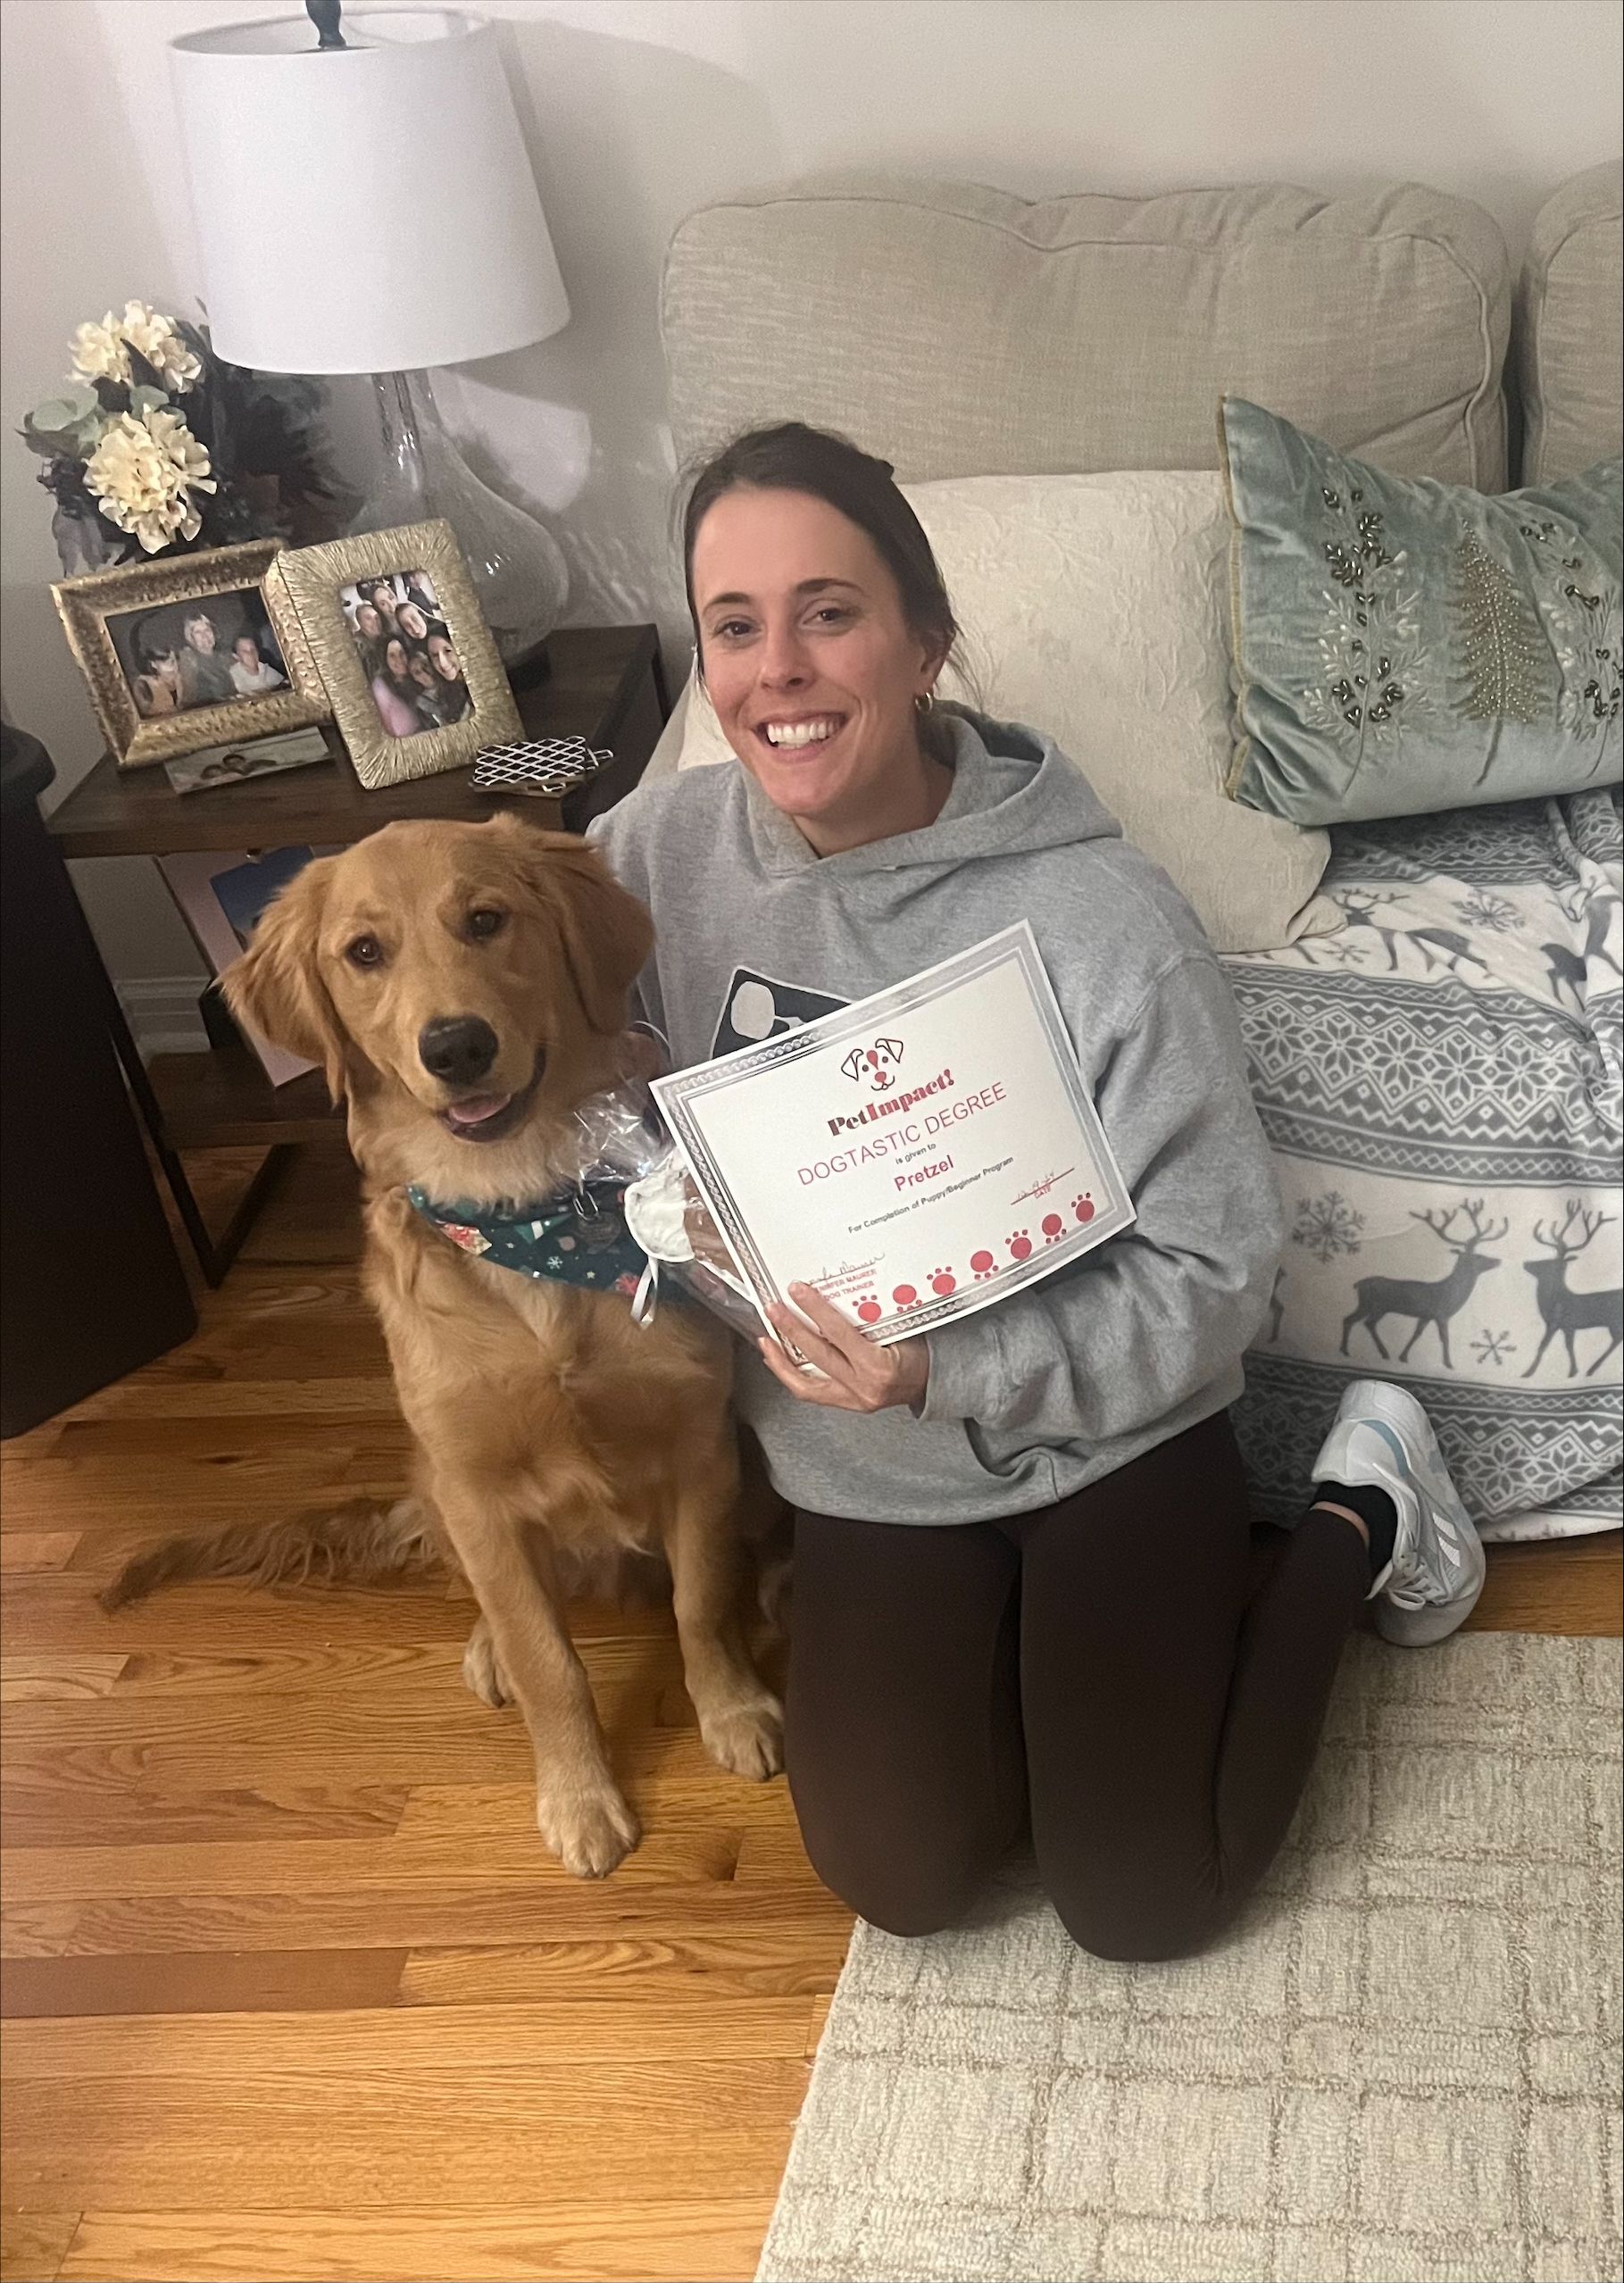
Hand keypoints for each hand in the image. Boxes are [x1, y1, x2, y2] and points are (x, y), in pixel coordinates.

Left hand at [759, 1282, 929, 1413]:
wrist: (932, 1381)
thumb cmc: (920, 1352)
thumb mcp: (901, 1329)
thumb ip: (870, 1318)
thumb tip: (833, 1292)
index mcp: (880, 1366)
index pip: (839, 1333)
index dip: (815, 1309)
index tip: (798, 1290)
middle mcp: (864, 1387)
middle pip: (818, 1355)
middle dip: (791, 1329)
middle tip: (774, 1308)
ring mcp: (854, 1401)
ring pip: (805, 1384)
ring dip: (781, 1361)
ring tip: (766, 1340)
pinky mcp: (847, 1406)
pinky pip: (812, 1393)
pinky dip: (791, 1376)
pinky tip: (779, 1361)